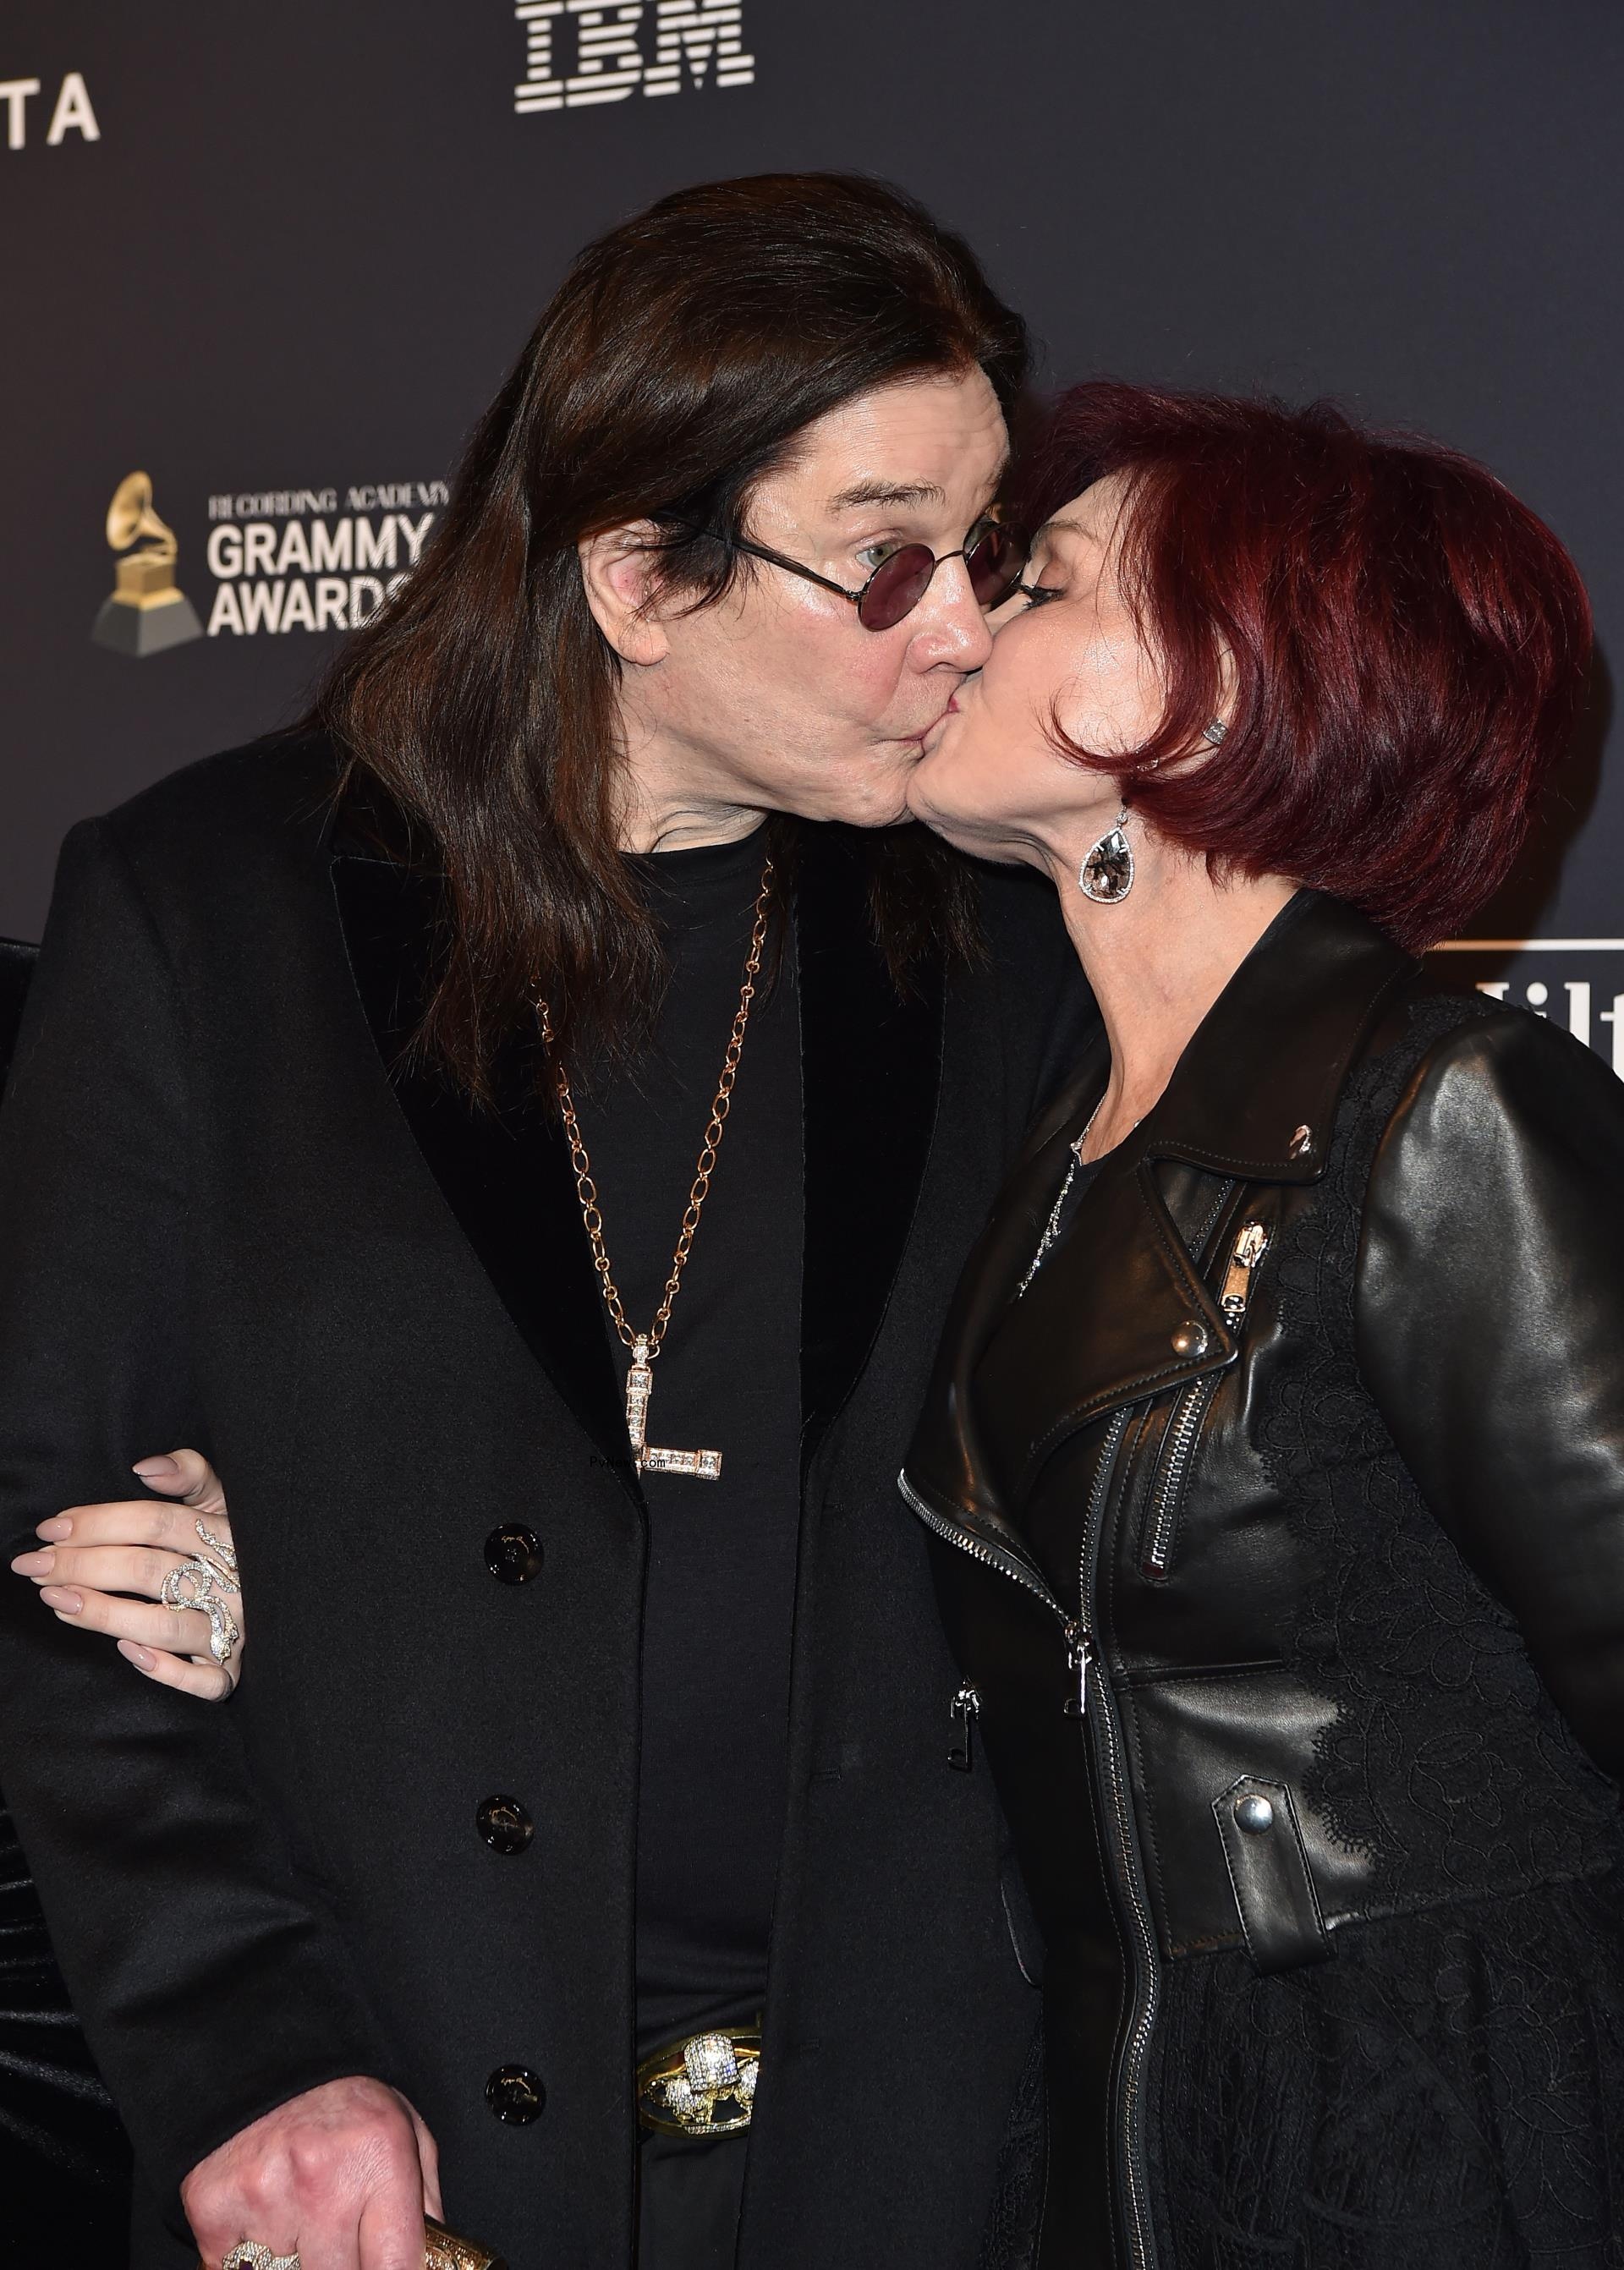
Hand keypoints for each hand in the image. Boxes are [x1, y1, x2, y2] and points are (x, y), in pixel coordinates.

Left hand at [9, 1448, 244, 1698]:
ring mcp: (236, 1628)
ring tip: (57, 1601)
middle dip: (83, 1566)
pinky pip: (204, 1682)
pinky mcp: (233, 1670)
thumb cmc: (237, 1545)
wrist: (288, 1602)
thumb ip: (189, 1472)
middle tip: (34, 1566)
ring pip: (165, 1626)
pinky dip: (165, 1670)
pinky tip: (125, 1651)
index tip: (50, 1528)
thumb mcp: (223, 1500)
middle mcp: (235, 1581)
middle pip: (150, 1570)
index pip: (158, 1522)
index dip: (101, 1522)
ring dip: (104, 1614)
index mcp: (229, 1534)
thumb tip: (144, 1466)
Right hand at [183, 2075, 442, 2269]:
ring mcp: (265, 2197)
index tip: (385, 2268)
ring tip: (302, 2215)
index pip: (395, 2269)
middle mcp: (323, 2180)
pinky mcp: (215, 2208)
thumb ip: (424, 2206)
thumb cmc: (345, 2101)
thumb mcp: (407, 2134)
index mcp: (379, 2159)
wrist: (268, 2058)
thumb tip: (428, 2264)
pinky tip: (264, 2216)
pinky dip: (246, 2257)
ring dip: (296, 2259)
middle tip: (340, 2231)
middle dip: (344, 2263)